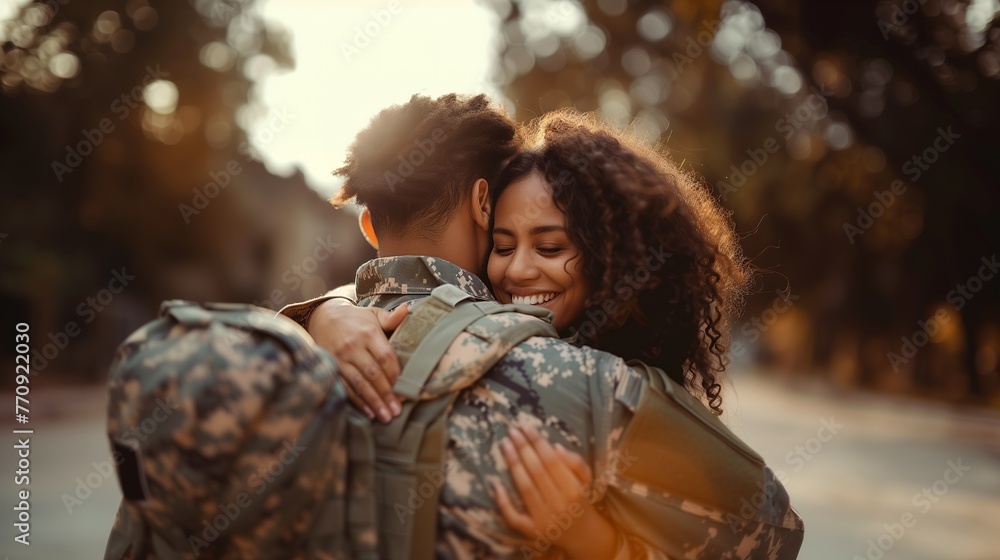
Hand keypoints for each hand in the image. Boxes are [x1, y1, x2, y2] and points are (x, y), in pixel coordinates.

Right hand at [306, 300, 408, 422]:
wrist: (322, 316)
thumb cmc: (355, 319)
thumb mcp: (373, 314)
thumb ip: (392, 318)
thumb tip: (409, 309)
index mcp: (368, 333)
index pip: (386, 357)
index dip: (396, 375)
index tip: (405, 390)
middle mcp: (354, 346)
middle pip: (373, 374)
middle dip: (386, 394)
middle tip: (397, 411)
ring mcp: (340, 358)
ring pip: (359, 383)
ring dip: (373, 401)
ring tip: (385, 416)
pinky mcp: (331, 366)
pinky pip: (345, 387)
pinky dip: (356, 401)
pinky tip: (368, 412)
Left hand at [494, 424, 617, 559]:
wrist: (583, 535)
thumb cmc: (582, 500)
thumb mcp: (587, 481)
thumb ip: (576, 463)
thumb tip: (556, 448)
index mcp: (574, 490)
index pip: (552, 461)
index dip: (537, 442)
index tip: (526, 426)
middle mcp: (559, 504)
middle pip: (536, 471)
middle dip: (522, 448)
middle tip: (511, 430)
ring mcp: (544, 519)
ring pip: (525, 488)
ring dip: (513, 464)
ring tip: (505, 444)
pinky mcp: (532, 531)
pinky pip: (514, 517)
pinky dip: (504, 502)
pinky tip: (495, 485)